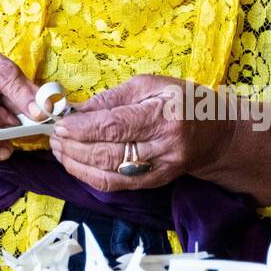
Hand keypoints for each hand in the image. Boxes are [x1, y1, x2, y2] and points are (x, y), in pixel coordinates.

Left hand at [50, 75, 232, 190]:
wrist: (218, 136)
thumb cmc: (185, 102)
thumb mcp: (153, 85)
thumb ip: (115, 97)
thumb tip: (80, 109)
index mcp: (164, 116)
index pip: (117, 127)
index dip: (84, 128)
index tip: (60, 123)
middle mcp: (163, 147)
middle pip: (109, 153)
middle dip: (74, 146)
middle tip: (53, 135)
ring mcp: (159, 170)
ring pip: (109, 174)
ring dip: (77, 164)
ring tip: (58, 149)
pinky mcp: (153, 183)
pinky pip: (116, 186)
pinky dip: (89, 176)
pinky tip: (74, 164)